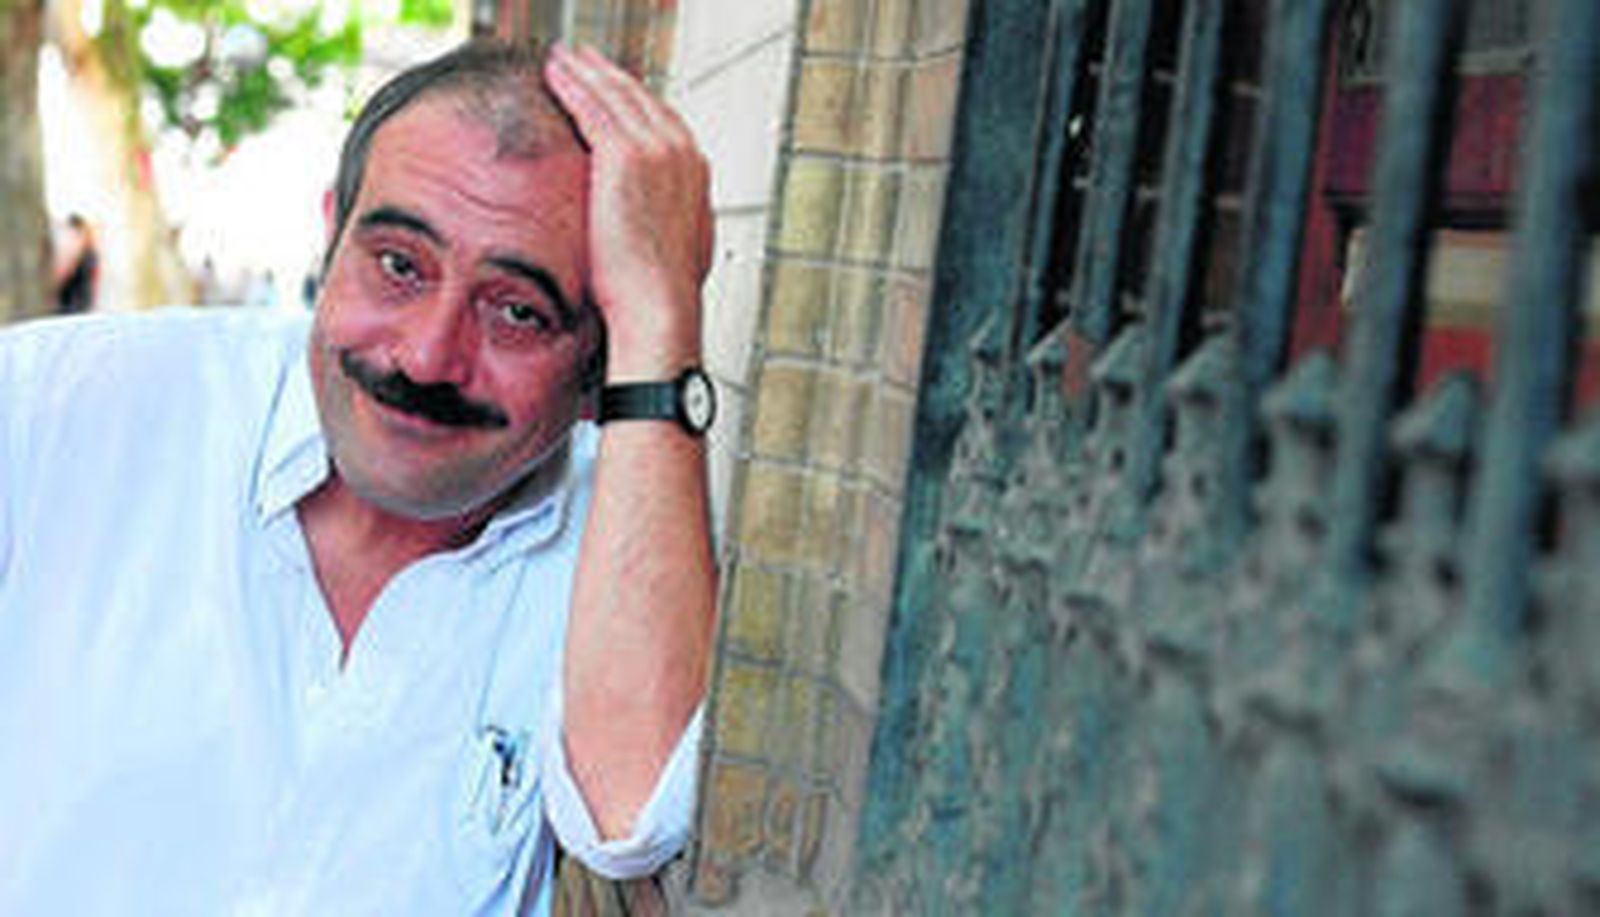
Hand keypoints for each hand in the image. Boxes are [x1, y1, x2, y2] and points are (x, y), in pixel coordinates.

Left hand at [544, 44, 712, 380]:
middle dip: (611, 77)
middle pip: (641, 99)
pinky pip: (594, 106)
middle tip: (584, 61)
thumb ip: (665, 220)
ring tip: (562, 60)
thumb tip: (653, 225)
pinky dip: (573, 85)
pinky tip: (554, 74)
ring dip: (587, 72)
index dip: (634, 102)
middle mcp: (683, 153)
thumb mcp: (675, 249)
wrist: (659, 308)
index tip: (611, 93)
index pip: (663, 121)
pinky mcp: (626, 155)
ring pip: (617, 95)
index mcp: (696, 174)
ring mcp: (658, 150)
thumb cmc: (659, 295)